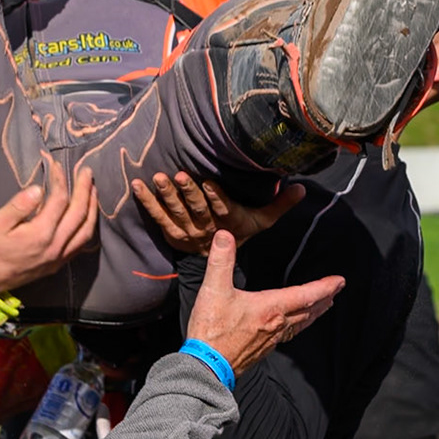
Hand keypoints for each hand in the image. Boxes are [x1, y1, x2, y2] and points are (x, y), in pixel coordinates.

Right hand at [0, 159, 98, 294]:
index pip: (59, 200)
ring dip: (92, 208)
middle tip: (86, 171)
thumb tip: (38, 189)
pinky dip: (88, 227)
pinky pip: (81, 244)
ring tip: (93, 190)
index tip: (55, 165)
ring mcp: (59, 257)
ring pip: (86, 230)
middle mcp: (55, 246)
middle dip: (84, 189)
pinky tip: (87, 217)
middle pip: (78, 213)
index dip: (60, 179)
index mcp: (40, 233)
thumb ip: (19, 205)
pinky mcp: (58, 264)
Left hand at [132, 174, 304, 254]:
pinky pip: (157, 217)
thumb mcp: (262, 221)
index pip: (221, 209)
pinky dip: (147, 202)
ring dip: (165, 195)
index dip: (214, 197)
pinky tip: (137, 185)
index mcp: (227, 221)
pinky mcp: (171, 233)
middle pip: (196, 209)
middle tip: (179, 175)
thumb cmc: (240, 231)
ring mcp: (186, 231)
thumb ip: (280, 205)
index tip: (208, 182)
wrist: (217, 263)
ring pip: (175, 212)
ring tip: (157, 178)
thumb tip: (301, 188)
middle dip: (187, 192)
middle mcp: (206, 227)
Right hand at [184, 231, 343, 377]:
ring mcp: (271, 339)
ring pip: (300, 323)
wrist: (207, 365)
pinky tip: (292, 326)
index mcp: (270, 308)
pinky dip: (298, 325)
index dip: (324, 286)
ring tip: (323, 307)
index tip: (339, 281)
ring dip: (314, 313)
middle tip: (336, 290)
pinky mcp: (263, 349)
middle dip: (324, 298)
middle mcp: (276, 324)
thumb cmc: (212, 331)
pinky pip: (289, 334)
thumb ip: (220, 260)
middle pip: (308, 309)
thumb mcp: (214, 289)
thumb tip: (224, 237)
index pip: (305, 294)